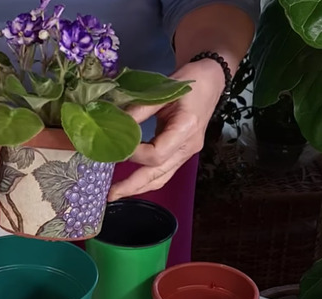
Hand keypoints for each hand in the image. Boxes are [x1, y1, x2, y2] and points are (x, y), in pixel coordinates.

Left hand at [108, 61, 224, 200]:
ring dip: (139, 188)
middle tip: (109, 195)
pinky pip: (164, 172)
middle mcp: (188, 147)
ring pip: (162, 178)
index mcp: (186, 128)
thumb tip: (114, 123)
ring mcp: (187, 153)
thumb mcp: (163, 91)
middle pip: (159, 175)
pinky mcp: (183, 154)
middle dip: (133, 186)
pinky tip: (131, 181)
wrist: (212, 80)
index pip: (157, 154)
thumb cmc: (190, 82)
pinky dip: (147, 179)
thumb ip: (139, 109)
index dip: (134, 154)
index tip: (116, 148)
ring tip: (117, 193)